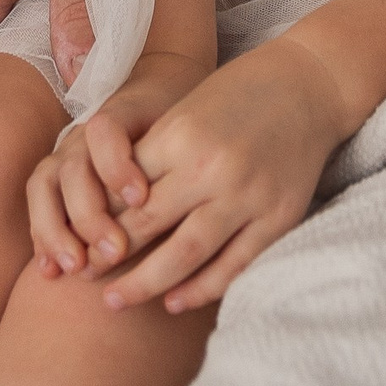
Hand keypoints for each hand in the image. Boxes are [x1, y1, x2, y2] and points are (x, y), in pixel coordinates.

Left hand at [49, 36, 350, 315]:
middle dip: (109, 258)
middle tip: (84, 279)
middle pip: (146, 226)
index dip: (94, 223)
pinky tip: (175, 302)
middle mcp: (211, 167)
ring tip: (116, 303)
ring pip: (186, 254)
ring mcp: (248, 194)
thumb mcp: (186, 112)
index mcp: (180, 136)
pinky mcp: (279, 216)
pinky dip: (202, 288)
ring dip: (145, 284)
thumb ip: (153, 156)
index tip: (74, 244)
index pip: (124, 192)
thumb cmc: (237, 95)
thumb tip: (110, 210)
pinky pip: (234, 264)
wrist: (310, 83)